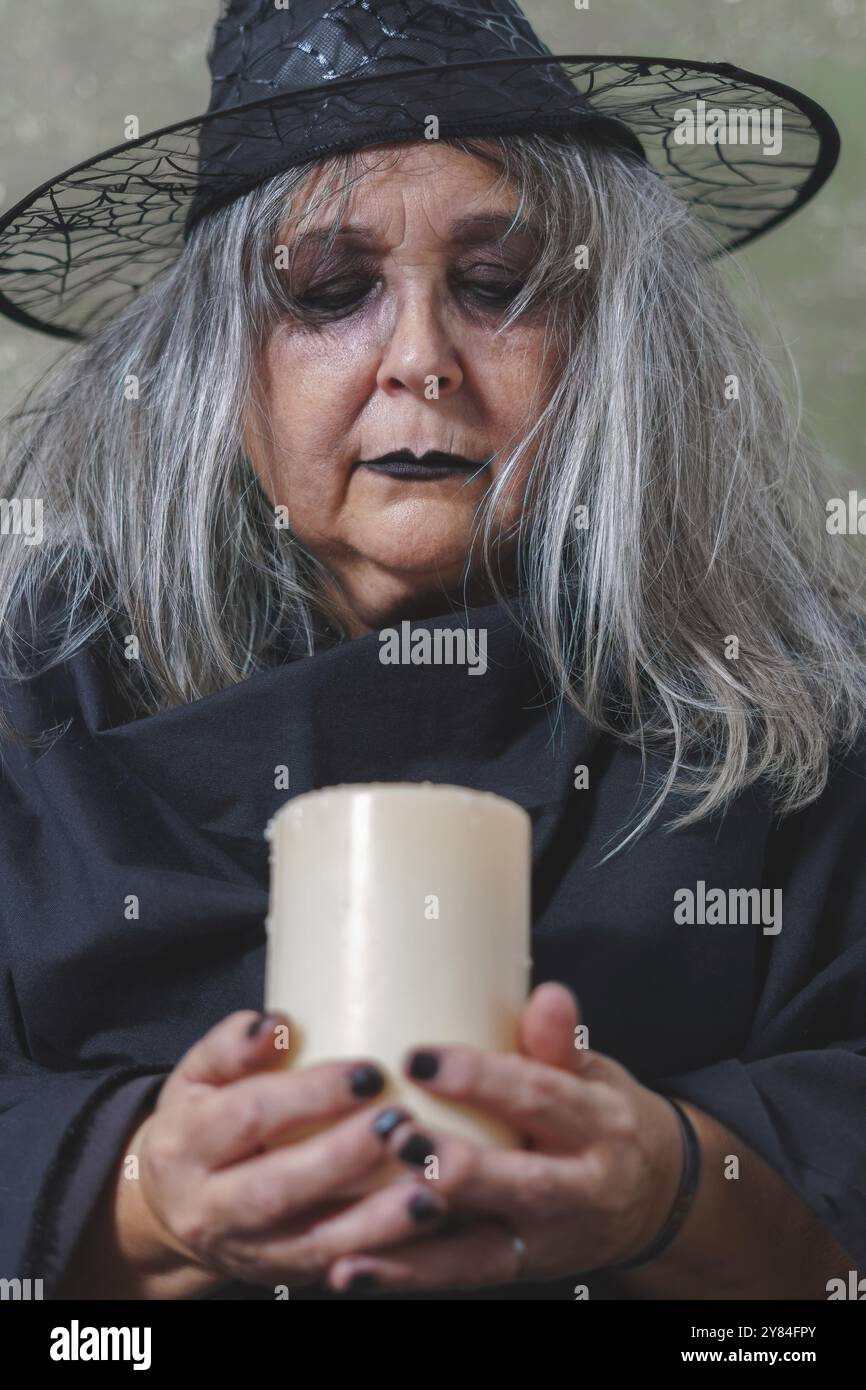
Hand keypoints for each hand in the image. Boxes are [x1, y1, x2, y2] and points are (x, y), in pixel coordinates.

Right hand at [130, 1009, 457, 1291]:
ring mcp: (246, 1251)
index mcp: (186, 1144)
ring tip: (430, 1193)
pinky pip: (335, 1271)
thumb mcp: (198, 1076)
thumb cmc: (199, 1123)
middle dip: (345, 1160)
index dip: (310, 1094)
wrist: (169, 1208)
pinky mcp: (280, 1276)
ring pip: (312, 1244)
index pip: (249, 1115)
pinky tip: (428, 1226)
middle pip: (278, 1189)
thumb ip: (232, 1045)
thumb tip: (278, 1022)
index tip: (370, 1072)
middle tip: (403, 1127)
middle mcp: (209, 1207)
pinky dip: (385, 1255)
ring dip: (376, 1223)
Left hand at [325, 983, 684, 1292]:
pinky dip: (406, 1277)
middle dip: (457, 1166)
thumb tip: (549, 994)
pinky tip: (354, 1269)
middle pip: (520, 1183)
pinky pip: (461, 1276)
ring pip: (483, 1246)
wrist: (652, 1197)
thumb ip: (558, 1042)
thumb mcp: (593, 1073)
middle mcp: (584, 1189)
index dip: (481, 1078)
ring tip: (358, 1223)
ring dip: (418, 1236)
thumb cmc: (600, 1115)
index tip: (418, 1058)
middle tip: (396, 1135)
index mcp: (601, 1124)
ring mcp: (550, 1239)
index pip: (540, 1097)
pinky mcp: (520, 1270)